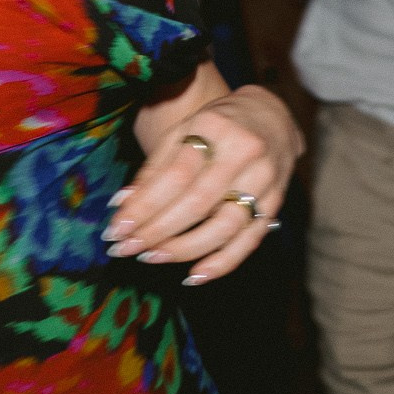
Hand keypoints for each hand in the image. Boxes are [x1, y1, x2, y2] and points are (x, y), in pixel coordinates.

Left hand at [106, 86, 301, 282]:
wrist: (272, 117)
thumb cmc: (218, 124)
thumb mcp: (184, 130)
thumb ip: (155, 168)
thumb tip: (123, 204)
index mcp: (216, 127)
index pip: (176, 175)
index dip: (145, 205)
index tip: (117, 228)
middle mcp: (245, 153)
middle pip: (198, 202)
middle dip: (158, 230)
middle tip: (127, 248)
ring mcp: (265, 180)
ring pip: (224, 225)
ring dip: (184, 249)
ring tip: (151, 257)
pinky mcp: (275, 204)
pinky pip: (250, 240)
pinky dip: (223, 262)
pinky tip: (195, 275)